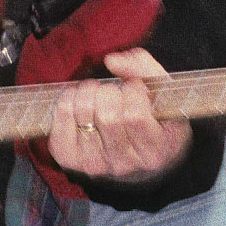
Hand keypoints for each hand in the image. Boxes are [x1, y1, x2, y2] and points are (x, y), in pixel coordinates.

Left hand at [47, 47, 190, 181]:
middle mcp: (123, 165)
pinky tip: (79, 98)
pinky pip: (62, 115)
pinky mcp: (69, 158)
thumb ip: (145, 70)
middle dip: (109, 90)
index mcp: (153, 153)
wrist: (132, 155)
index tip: (134, 86)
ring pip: (83, 111)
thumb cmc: (152, 119)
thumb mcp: (163, 96)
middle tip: (114, 90)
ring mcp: (94, 164)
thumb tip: (111, 60)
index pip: (135, 116)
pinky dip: (68, 97)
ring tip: (97, 92)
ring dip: (88, 90)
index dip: (133, 90)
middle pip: (107, 116)